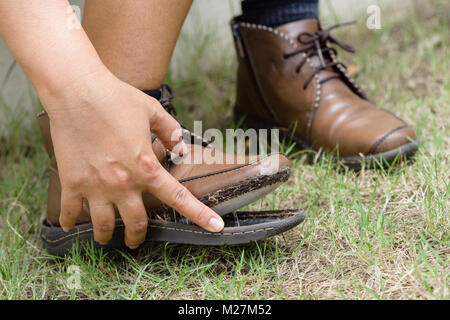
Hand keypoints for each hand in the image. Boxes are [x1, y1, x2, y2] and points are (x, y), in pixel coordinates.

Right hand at [44, 70, 223, 248]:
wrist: (77, 91)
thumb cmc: (116, 98)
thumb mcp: (153, 111)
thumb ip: (171, 132)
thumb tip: (180, 147)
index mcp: (147, 167)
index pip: (178, 198)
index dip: (200, 215)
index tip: (215, 226)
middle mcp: (123, 183)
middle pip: (136, 223)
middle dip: (138, 236)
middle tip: (136, 239)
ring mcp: (96, 186)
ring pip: (104, 225)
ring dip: (106, 236)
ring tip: (106, 238)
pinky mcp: (72, 182)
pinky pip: (70, 211)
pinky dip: (68, 221)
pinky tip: (68, 225)